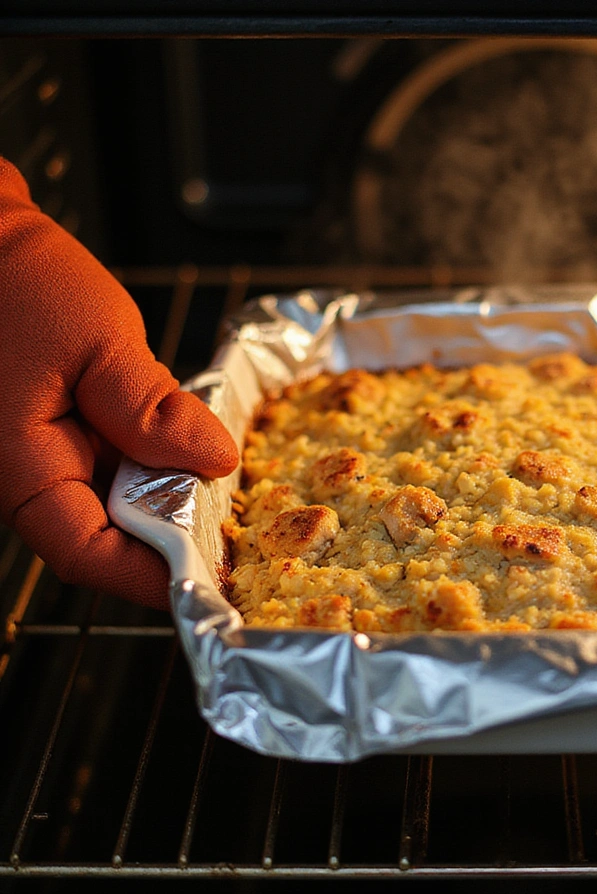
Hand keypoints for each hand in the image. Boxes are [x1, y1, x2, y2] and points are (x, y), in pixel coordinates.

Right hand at [0, 159, 236, 608]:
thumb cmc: (14, 277)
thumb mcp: (97, 341)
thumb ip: (152, 407)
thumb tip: (216, 461)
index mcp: (21, 468)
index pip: (87, 554)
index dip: (153, 576)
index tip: (215, 580)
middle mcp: (26, 472)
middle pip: (106, 535)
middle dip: (172, 542)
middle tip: (240, 541)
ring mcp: (41, 452)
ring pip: (113, 503)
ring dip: (169, 503)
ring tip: (231, 502)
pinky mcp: (59, 428)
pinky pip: (111, 465)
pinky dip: (154, 466)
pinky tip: (193, 454)